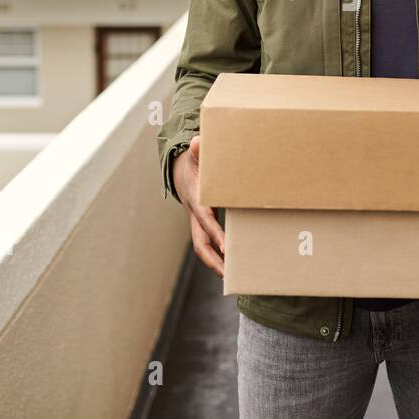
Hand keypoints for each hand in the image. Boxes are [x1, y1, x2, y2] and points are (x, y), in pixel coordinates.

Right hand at [172, 135, 224, 277]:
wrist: (180, 174)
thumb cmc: (193, 165)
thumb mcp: (194, 156)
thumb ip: (197, 150)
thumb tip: (197, 141)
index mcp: (196, 201)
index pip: (205, 220)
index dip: (214, 232)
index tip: (225, 244)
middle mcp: (195, 217)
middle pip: (200, 244)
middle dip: (213, 260)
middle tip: (229, 274)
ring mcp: (199, 224)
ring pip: (205, 248)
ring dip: (218, 264)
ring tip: (235, 277)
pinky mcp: (205, 226)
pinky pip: (212, 243)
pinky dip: (221, 255)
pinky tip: (238, 262)